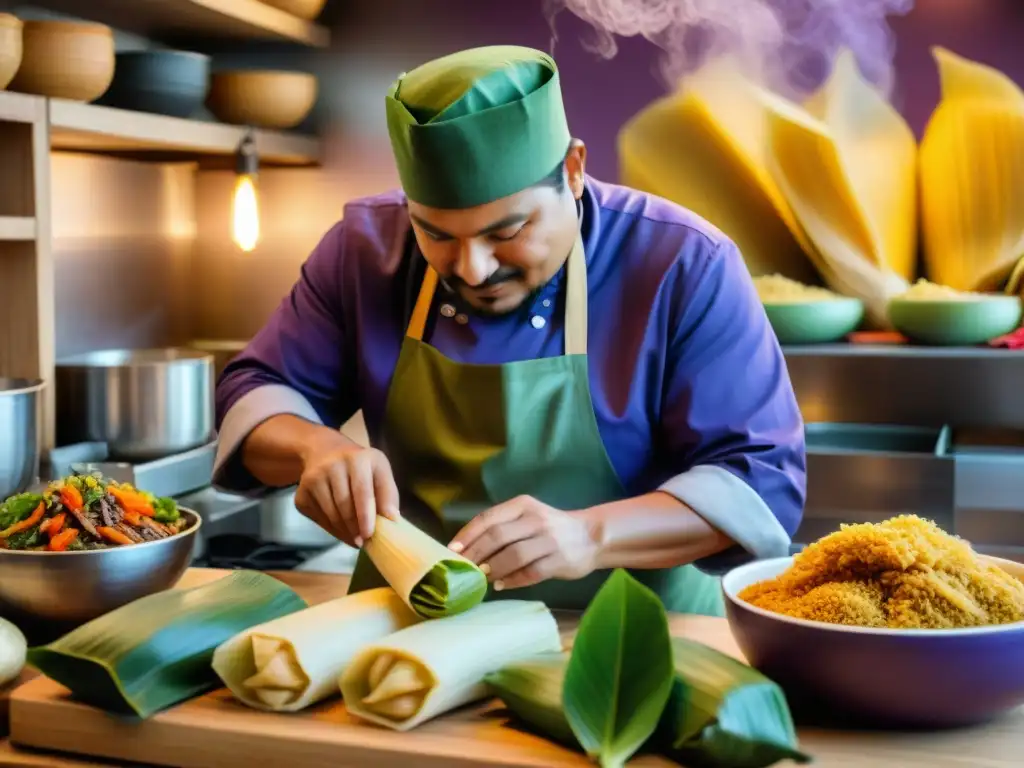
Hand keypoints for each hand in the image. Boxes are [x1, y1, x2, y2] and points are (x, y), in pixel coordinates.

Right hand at [294, 438, 399, 547]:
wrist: (324, 452)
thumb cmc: (360, 467)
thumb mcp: (379, 470)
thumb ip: (388, 493)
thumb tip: (392, 519)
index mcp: (358, 458)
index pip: (361, 490)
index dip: (366, 514)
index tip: (370, 534)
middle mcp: (332, 465)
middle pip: (344, 504)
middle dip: (355, 527)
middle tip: (363, 541)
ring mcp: (313, 479)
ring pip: (330, 514)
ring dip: (344, 531)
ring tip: (354, 538)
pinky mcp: (301, 493)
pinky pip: (318, 518)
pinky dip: (331, 528)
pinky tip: (340, 528)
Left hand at [449, 496, 599, 590]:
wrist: (591, 536)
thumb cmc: (550, 528)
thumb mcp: (527, 517)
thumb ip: (503, 528)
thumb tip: (467, 549)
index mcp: (523, 505)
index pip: (489, 518)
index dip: (468, 535)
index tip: (453, 550)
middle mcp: (536, 519)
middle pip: (498, 536)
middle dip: (477, 554)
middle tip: (465, 568)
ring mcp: (549, 540)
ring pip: (514, 555)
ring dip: (494, 569)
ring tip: (482, 578)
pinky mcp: (560, 560)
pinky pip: (531, 573)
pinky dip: (513, 581)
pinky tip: (501, 585)